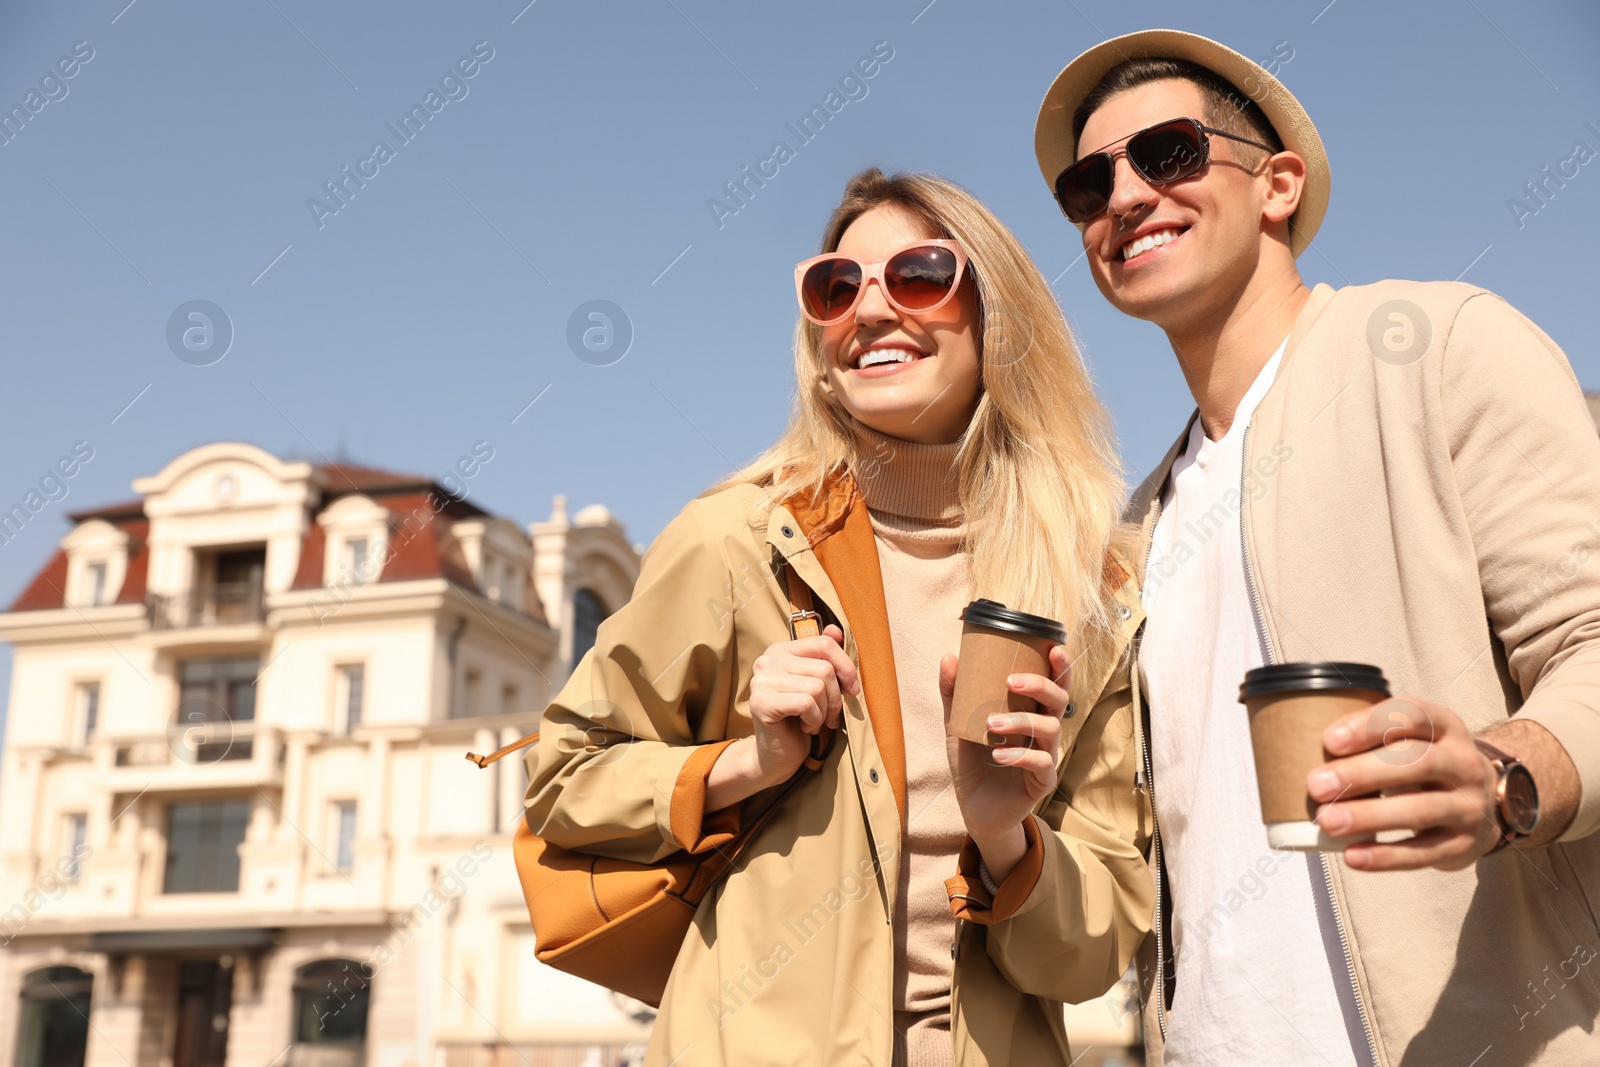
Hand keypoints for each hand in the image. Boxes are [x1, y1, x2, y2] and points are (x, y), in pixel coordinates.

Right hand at [744, 623, 859, 786]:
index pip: (823, 643)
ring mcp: (761, 680)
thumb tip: (836, 630)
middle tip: (830, 716)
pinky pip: (806, 703)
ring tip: (814, 722)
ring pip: (817, 686)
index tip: (853, 690)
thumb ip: (825, 658)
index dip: (846, 666)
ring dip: (824, 712)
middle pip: (824, 668)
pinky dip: (814, 720)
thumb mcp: (817, 685)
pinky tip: (805, 727)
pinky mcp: (761, 702)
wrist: (776, 756)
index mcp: (781, 650)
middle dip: (835, 698)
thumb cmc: (800, 720)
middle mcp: (767, 660)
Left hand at [940, 645, 1072, 882]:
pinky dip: (1020, 756)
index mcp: (1030, 712)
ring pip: (1050, 729)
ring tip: (991, 724)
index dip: (1060, 666)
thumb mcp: (957, 724)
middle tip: (1011, 681)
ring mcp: (1046, 756)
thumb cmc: (972, 762)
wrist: (973, 808)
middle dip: (1040, 685)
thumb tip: (950, 657)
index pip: (1053, 684)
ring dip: (1021, 721)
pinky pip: (1040, 763)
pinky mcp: (1042, 782)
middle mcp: (1044, 731)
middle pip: (1059, 701)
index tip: (1054, 647)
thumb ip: (954, 693)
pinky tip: (998, 756)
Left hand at [1308, 697, 1500, 870]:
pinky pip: (1423, 852)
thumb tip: (1292, 749)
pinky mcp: (1462, 845)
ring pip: (1420, 810)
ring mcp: (1468, 806)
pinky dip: (1386, 856)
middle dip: (1362, 773)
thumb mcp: (1410, 740)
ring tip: (1326, 821)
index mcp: (1444, 726)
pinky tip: (1352, 856)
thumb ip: (1368, 740)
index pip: (1413, 715)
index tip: (1329, 741)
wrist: (1484, 805)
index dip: (1370, 725)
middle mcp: (1463, 762)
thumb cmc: (1423, 765)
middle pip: (1416, 762)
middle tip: (1316, 785)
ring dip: (1369, 816)